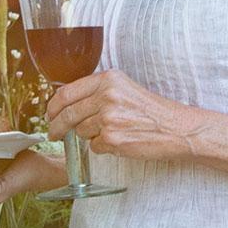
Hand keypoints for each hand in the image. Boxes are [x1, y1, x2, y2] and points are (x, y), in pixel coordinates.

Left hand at [43, 71, 205, 161]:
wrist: (177, 128)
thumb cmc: (152, 110)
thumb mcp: (124, 88)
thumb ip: (98, 91)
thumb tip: (67, 103)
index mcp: (108, 80)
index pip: (66, 92)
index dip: (53, 106)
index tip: (50, 114)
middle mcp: (107, 96)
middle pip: (68, 113)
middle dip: (57, 126)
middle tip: (54, 133)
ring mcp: (109, 118)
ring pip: (81, 131)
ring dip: (88, 136)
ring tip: (107, 134)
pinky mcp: (113, 139)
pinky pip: (94, 146)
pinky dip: (102, 147)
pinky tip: (119, 141)